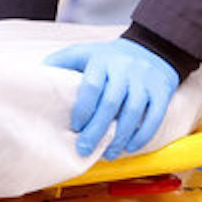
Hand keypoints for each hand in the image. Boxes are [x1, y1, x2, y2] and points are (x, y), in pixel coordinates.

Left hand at [44, 38, 179, 159]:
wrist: (152, 48)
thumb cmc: (112, 57)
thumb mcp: (87, 52)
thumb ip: (64, 60)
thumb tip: (39, 71)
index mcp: (103, 60)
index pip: (92, 86)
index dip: (83, 109)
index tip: (75, 126)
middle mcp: (125, 69)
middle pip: (111, 103)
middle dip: (97, 130)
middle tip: (84, 149)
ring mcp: (145, 81)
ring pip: (133, 112)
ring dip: (119, 137)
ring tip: (108, 153)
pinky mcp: (161, 91)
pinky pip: (154, 117)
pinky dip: (142, 135)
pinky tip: (129, 146)